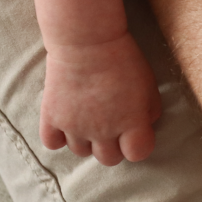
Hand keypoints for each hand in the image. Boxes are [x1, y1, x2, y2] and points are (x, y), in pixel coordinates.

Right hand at [40, 32, 161, 165]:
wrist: (87, 41)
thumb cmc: (123, 58)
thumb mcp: (149, 83)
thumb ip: (149, 110)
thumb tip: (144, 125)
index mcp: (131, 123)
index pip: (138, 154)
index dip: (138, 144)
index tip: (136, 132)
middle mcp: (104, 131)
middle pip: (109, 159)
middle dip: (114, 146)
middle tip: (113, 126)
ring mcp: (75, 128)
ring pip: (81, 152)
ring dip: (87, 140)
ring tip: (89, 118)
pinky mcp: (52, 119)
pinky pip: (53, 144)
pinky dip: (59, 137)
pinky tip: (67, 122)